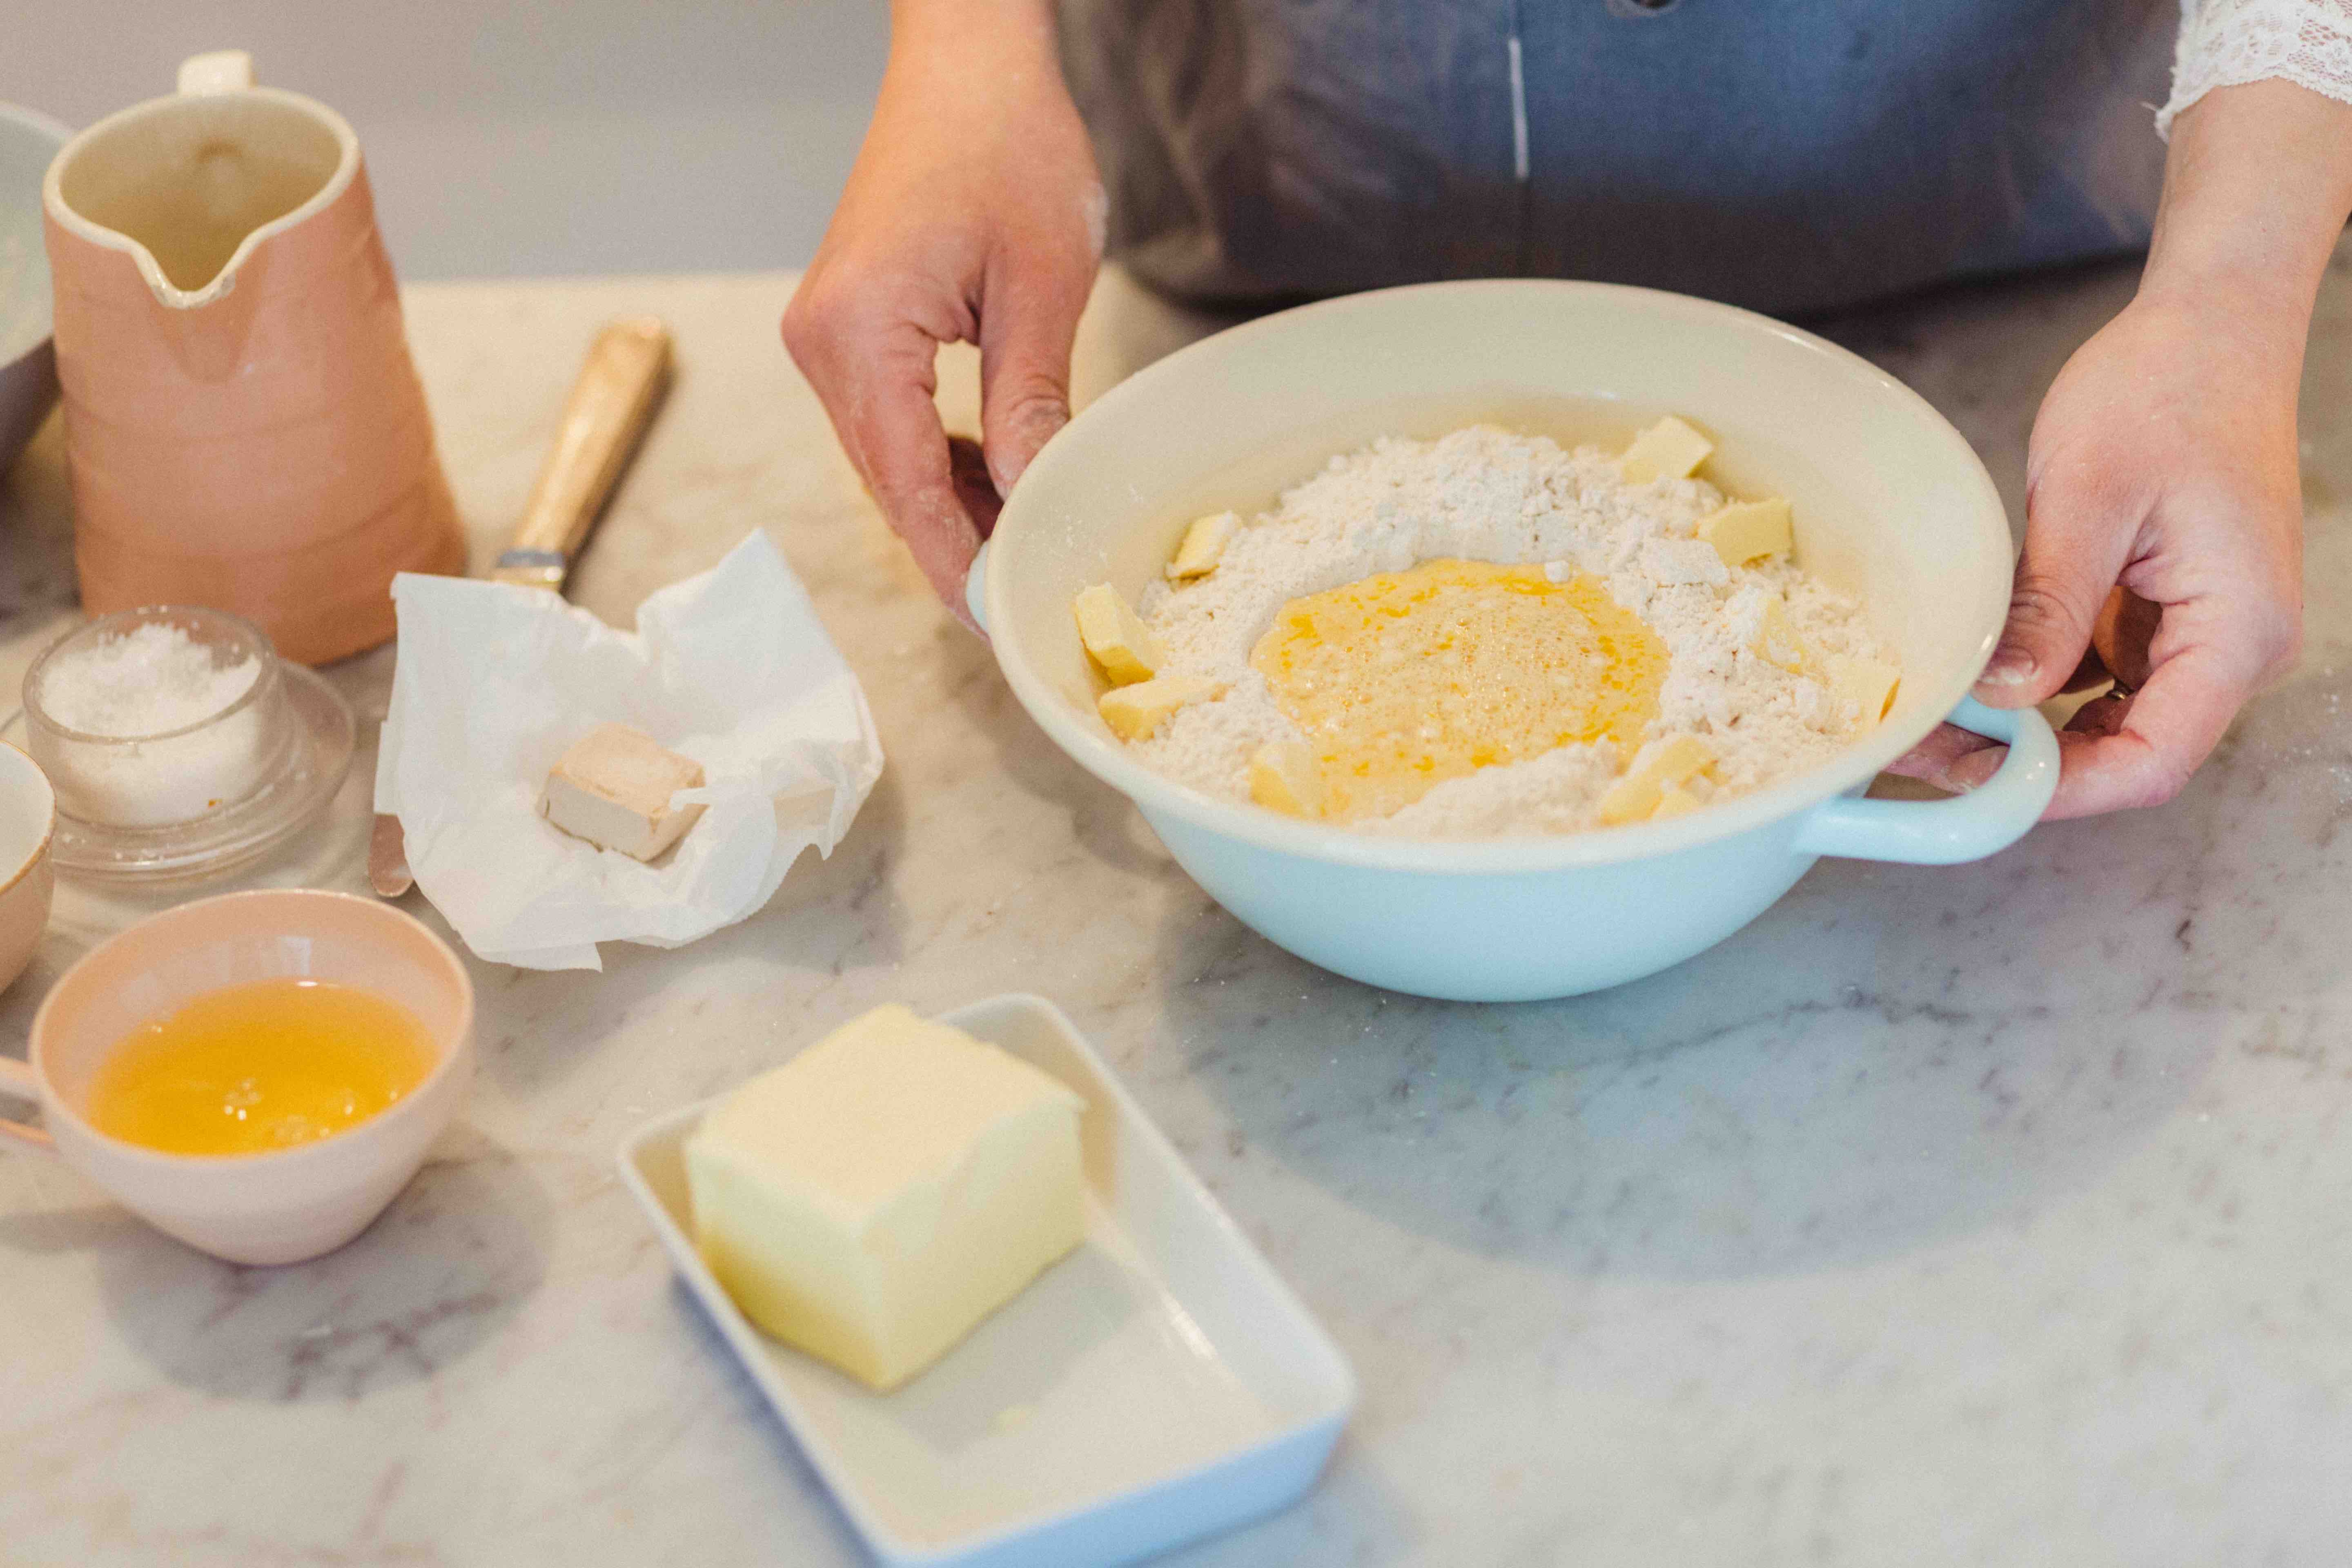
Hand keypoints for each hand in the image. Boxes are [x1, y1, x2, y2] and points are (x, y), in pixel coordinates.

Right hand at [783, 0, 1102, 622]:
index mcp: (857, 335)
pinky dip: (941, 459)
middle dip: (956, 543)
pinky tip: (995, 480)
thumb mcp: (1041, 285)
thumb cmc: (1007, 144)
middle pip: (889, 483)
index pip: (907, 485)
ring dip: (952, 504)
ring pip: (889, 460)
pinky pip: (890, 421)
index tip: (999, 615)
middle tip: (1027, 594)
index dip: (955, 560)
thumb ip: (1029, 402)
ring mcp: (826, 337)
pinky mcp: (847, 329)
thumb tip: (1031, 499)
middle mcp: (821, 344)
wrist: (968, 64)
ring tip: (1023, 541)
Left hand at [1891, 292, 2302, 815]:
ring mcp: (2198, 632)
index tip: (1974, 785)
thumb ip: (2051, 606)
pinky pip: (2100, 678)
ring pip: (2107, 723)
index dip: (2061, 789)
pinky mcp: (2163, 612)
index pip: (2154, 761)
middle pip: (2129, 754)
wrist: (2209, 328)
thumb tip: (2003, 696)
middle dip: (2026, 766)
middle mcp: (2235, 647)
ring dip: (2023, 732)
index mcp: (2239, 629)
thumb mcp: (2089, 497)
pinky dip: (2038, 688)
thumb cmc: (2167, 389)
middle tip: (1923, 750)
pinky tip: (1972, 680)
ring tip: (1932, 720)